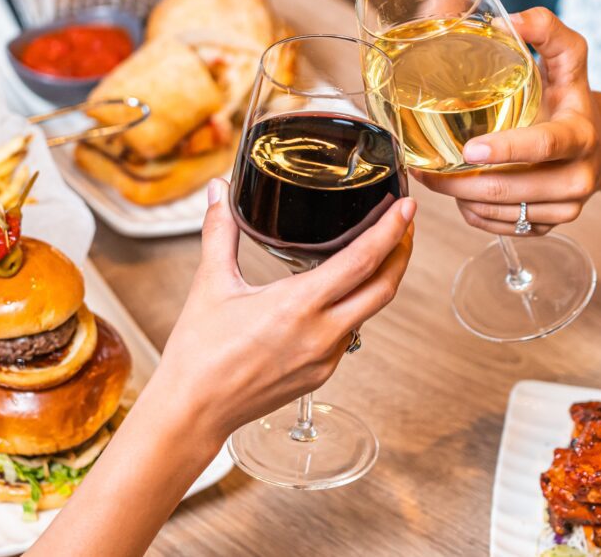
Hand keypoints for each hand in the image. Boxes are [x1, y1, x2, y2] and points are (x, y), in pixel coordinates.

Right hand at [155, 178, 415, 441]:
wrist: (193, 410)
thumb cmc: (198, 352)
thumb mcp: (210, 284)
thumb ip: (220, 231)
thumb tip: (217, 190)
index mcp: (298, 305)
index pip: (362, 261)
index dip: (391, 230)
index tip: (406, 207)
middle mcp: (321, 333)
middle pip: (384, 287)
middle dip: (401, 252)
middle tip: (404, 223)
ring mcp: (325, 358)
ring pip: (369, 312)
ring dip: (380, 281)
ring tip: (378, 252)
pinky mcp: (320, 375)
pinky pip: (349, 335)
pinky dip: (353, 308)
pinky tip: (341, 294)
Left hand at [415, 8, 600, 234]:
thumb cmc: (576, 99)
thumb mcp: (570, 58)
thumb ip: (545, 29)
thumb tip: (507, 19)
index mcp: (579, 137)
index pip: (542, 147)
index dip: (505, 150)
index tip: (468, 148)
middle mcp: (576, 179)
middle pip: (507, 189)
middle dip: (457, 181)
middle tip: (422, 166)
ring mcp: (564, 208)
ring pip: (498, 212)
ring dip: (460, 197)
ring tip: (436, 176)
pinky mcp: (549, 225)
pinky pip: (500, 228)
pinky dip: (474, 213)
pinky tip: (462, 193)